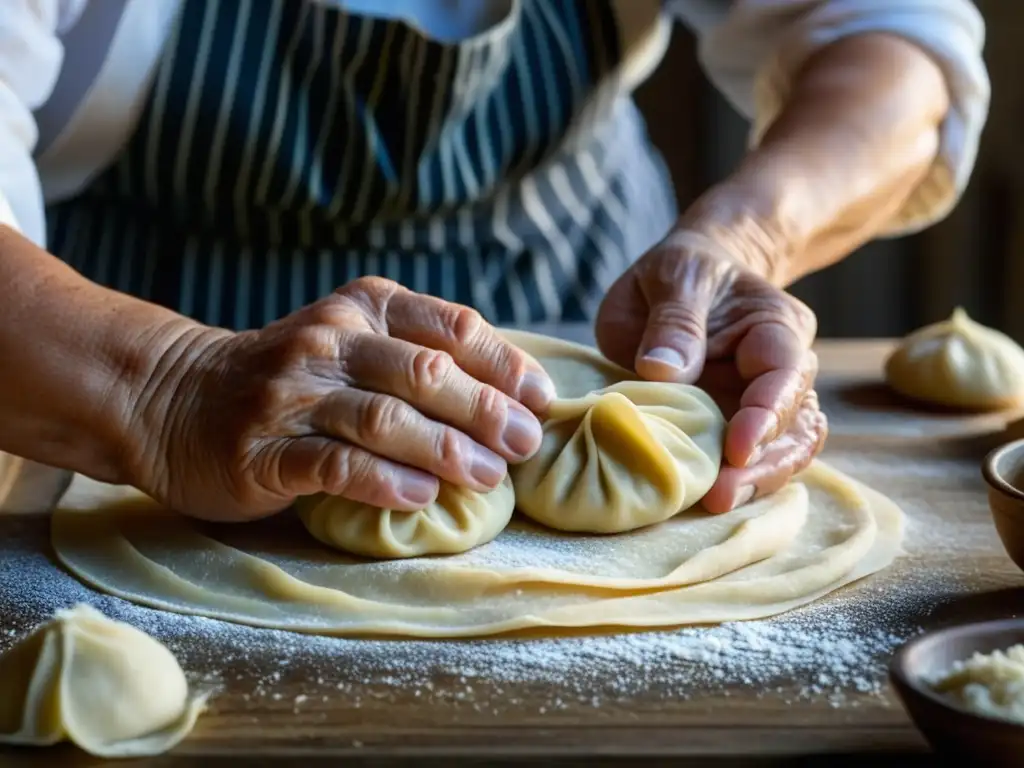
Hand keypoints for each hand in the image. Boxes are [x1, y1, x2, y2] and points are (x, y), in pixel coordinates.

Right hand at [124, 278, 555, 520]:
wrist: (180, 399)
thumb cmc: (294, 380)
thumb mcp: (354, 342)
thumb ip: (420, 354)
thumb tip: (515, 398)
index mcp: (364, 308)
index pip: (452, 328)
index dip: (505, 366)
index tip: (540, 403)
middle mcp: (329, 340)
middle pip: (425, 373)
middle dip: (486, 412)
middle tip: (524, 448)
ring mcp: (292, 394)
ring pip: (384, 418)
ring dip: (445, 451)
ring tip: (487, 479)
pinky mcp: (263, 448)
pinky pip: (334, 464)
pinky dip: (384, 482)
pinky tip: (420, 499)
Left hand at [595, 230, 826, 513]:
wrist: (684, 276)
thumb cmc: (683, 270)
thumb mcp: (675, 276)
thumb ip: (675, 321)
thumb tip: (663, 370)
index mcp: (776, 329)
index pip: (785, 377)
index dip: (766, 416)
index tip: (735, 449)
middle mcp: (782, 373)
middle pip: (793, 427)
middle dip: (763, 465)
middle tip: (719, 495)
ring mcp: (760, 405)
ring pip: (780, 452)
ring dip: (753, 483)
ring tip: (714, 504)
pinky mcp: (733, 426)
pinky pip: (746, 462)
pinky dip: (734, 482)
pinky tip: (706, 500)